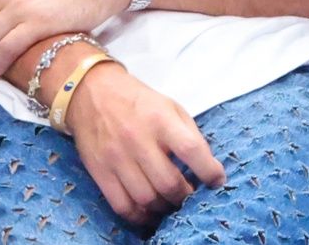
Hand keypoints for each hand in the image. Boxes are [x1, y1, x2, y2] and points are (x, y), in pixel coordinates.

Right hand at [65, 63, 226, 225]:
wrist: (91, 91)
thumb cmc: (138, 101)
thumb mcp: (170, 106)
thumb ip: (189, 135)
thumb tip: (207, 168)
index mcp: (160, 119)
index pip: (190, 150)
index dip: (208, 171)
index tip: (217, 181)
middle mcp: (138, 138)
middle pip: (168, 183)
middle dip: (185, 196)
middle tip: (189, 196)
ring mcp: (116, 157)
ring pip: (147, 198)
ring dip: (164, 208)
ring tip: (170, 202)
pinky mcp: (99, 170)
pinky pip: (122, 205)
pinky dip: (139, 216)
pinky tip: (149, 211)